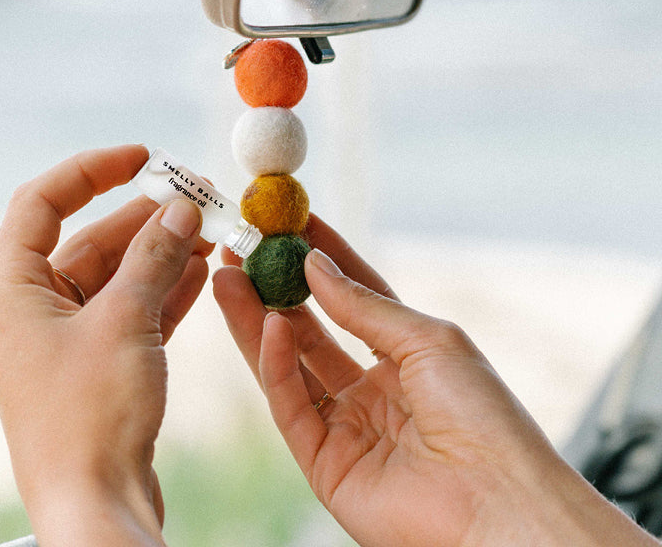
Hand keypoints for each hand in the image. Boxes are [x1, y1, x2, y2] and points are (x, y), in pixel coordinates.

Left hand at [0, 145, 211, 546]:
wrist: (96, 505)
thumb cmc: (92, 414)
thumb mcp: (126, 320)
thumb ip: (154, 256)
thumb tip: (181, 208)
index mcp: (12, 289)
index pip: (42, 202)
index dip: (92, 170)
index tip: (143, 156)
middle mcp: (32, 308)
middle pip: (90, 239)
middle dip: (146, 218)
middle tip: (198, 197)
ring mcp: (66, 338)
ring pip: (118, 275)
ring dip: (162, 252)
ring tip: (210, 229)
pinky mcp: (97, 363)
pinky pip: (131, 309)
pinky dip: (165, 289)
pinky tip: (203, 269)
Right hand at [214, 214, 656, 546]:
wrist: (499, 505)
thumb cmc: (483, 416)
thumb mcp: (425, 339)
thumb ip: (363, 305)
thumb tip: (313, 265)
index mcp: (404, 357)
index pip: (352, 298)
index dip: (322, 260)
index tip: (290, 223)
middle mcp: (370, 390)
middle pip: (309, 330)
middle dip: (274, 289)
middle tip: (243, 250)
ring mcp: (345, 427)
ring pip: (288, 365)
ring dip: (256, 320)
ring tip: (229, 276)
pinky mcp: (323, 464)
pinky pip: (290, 405)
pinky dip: (276, 365)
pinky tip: (271, 325)